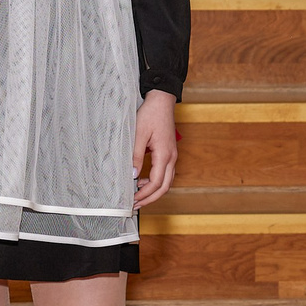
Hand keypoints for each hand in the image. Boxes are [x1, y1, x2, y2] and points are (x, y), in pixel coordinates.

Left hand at [131, 90, 178, 208]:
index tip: (132, 199)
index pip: (156, 183)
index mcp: (165, 155)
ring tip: (137, 195)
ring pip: (166, 182)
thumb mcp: (139, 134)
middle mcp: (172, 158)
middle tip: (135, 205)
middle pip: (164, 187)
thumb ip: (136, 156)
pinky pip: (166, 174)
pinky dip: (156, 182)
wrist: (162, 101)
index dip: (144, 194)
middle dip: (150, 198)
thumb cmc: (151, 114)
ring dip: (153, 191)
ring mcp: (172, 156)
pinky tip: (143, 180)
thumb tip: (133, 175)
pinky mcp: (169, 153)